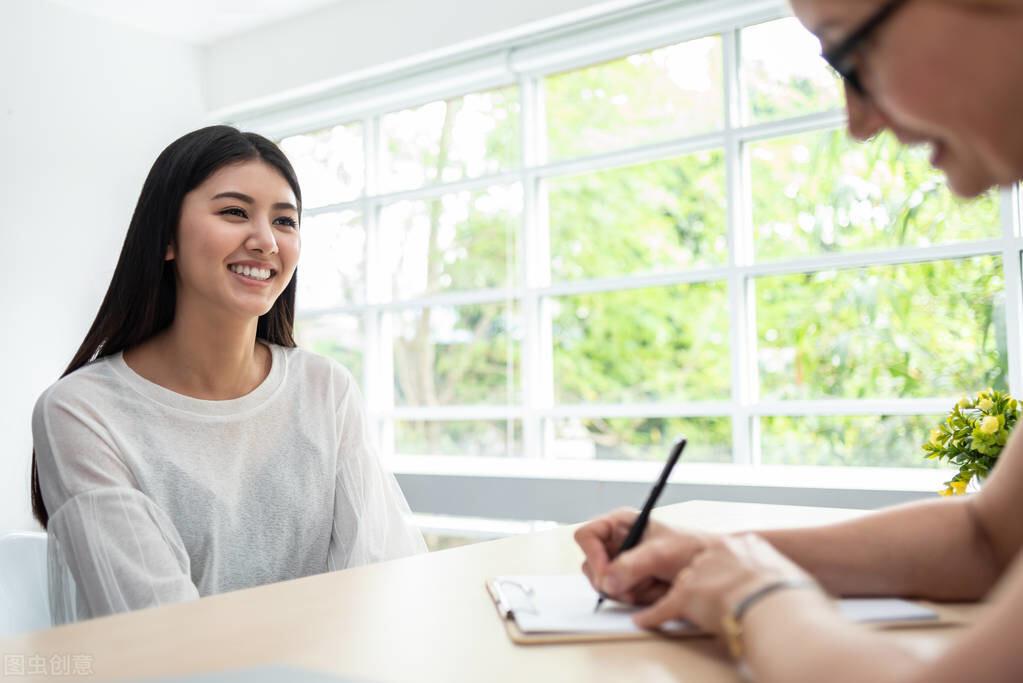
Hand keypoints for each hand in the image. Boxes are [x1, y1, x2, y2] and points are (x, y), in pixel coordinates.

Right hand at [574, 508, 714, 605]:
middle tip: (634, 586)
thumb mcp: (660, 553)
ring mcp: (620, 565)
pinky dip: (637, 598)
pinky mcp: (627, 583)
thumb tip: (607, 583)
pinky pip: (618, 597)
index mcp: (619, 524)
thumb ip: (632, 565)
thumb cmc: (688, 549)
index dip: (592, 555)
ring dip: (628, 591)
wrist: (708, 569)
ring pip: (603, 585)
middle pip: (590, 566)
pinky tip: (655, 591)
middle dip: (613, 580)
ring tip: (654, 583)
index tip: (606, 574)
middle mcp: (615, 543)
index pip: (586, 536)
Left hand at [633, 533, 819, 633]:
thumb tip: (794, 593)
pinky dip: (653, 616)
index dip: (726, 572)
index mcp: (749, 546)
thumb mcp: (796, 580)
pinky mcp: (687, 594)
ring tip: (670, 609)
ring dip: (677, 599)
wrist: (779, 612)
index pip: (728, 555)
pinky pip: (664, 607)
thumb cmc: (796, 604)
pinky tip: (644, 621)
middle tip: (709, 601)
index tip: (727, 582)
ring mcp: (700, 571)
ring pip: (682, 585)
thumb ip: (783, 580)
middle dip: (703, 586)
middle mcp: (720, 551)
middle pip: (702, 567)